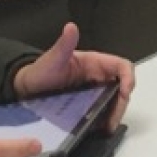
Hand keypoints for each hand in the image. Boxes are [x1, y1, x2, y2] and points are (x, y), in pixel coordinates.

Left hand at [11, 22, 136, 131]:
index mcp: (94, 62)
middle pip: (122, 87)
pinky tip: (100, 128)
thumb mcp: (53, 58)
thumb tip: (71, 27)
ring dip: (115, 113)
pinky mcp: (89, 104)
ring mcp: (94, 91)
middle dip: (121, 102)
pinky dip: (106, 120)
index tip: (124, 93)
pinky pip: (104, 111)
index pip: (122, 66)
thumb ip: (64, 44)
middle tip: (113, 118)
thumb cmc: (41, 71)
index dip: (128, 78)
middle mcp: (98, 76)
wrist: (27, 89)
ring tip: (107, 127)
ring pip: (115, 101)